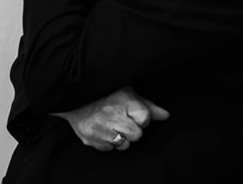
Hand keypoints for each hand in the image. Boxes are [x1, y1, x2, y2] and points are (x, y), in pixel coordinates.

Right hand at [52, 86, 169, 151]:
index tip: (135, 114)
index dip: (142, 118)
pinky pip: (109, 149)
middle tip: (123, 121)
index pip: (145, 118)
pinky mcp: (90, 138)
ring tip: (113, 125)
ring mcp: (100, 128)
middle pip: (136, 135)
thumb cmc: (107, 96)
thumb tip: (166, 115)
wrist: (76, 99)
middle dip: (133, 130)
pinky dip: (108, 142)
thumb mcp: (128, 95)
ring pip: (124, 145)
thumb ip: (148, 106)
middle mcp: (111, 114)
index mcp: (123, 100)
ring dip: (121, 138)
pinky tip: (103, 130)